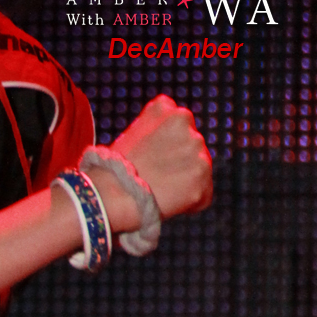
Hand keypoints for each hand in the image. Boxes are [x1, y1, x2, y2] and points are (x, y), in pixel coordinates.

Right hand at [110, 95, 212, 219]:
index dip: (169, 143)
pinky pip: (202, 196)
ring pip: (200, 171)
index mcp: (175, 115)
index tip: (155, 154)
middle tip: (158, 174)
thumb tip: (173, 129)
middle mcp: (192, 132)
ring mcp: (199, 158)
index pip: (182, 127)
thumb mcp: (138, 128)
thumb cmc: (118, 163)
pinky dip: (191, 201)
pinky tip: (169, 201)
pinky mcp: (201, 184)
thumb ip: (160, 123)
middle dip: (181, 161)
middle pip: (193, 149)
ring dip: (187, 180)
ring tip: (161, 189)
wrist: (114, 192)